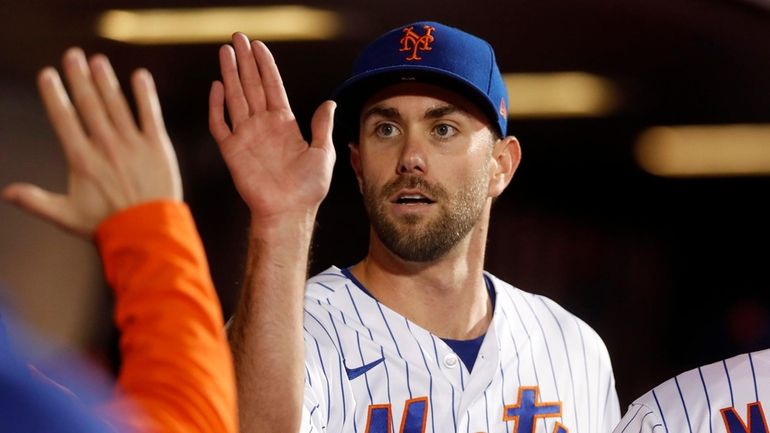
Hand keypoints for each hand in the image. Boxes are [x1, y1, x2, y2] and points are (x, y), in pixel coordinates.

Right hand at [2, 48, 181, 237]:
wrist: (148, 233)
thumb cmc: (105, 225)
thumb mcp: (66, 216)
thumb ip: (36, 201)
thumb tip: (6, 192)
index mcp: (82, 160)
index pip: (64, 120)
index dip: (54, 95)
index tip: (47, 74)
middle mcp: (106, 147)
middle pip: (89, 105)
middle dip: (79, 78)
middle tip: (72, 54)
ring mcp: (133, 145)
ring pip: (117, 105)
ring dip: (107, 81)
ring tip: (98, 61)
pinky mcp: (157, 147)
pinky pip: (150, 115)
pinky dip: (145, 95)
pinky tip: (140, 76)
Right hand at [209, 33, 335, 222]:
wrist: (288, 212)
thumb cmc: (308, 188)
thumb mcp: (323, 153)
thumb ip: (322, 126)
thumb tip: (330, 103)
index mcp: (284, 124)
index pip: (272, 87)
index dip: (266, 67)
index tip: (259, 46)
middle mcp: (263, 125)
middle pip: (251, 86)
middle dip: (245, 62)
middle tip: (237, 38)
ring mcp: (246, 136)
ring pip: (235, 98)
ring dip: (230, 74)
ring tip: (225, 51)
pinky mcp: (232, 150)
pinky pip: (221, 123)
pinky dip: (217, 106)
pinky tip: (217, 86)